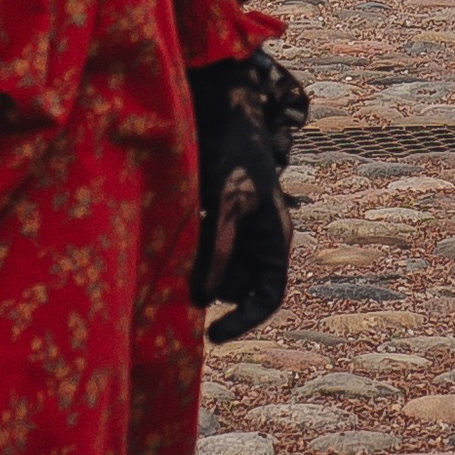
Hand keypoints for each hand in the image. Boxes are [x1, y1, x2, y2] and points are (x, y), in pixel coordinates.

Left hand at [188, 49, 307, 344]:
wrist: (224, 118)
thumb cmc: (235, 157)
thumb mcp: (228, 203)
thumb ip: (219, 248)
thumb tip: (205, 296)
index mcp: (275, 241)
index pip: (268, 297)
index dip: (244, 321)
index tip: (212, 336)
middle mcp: (260, 243)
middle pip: (237, 287)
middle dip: (212, 283)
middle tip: (185, 267)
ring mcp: (240, 235)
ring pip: (217, 270)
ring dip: (198, 265)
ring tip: (186, 235)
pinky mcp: (219, 226)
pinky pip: (204, 253)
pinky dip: (190, 250)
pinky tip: (178, 231)